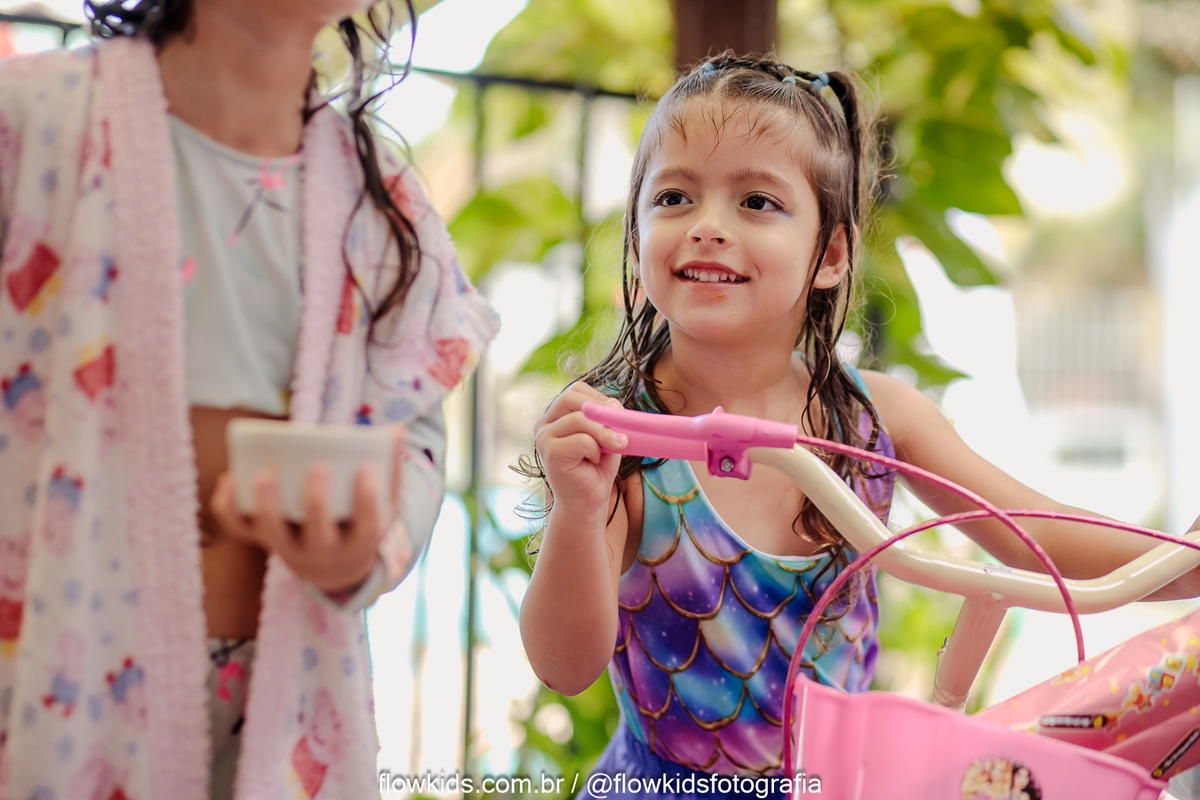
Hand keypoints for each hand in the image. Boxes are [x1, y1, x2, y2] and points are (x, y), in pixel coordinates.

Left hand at [210, 426, 405, 593]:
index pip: (367, 528)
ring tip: (265, 474)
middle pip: (318, 536)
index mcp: (360, 543)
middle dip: (317, 503)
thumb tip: (399, 429)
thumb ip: (392, 470)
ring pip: (274, 535)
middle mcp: (323, 552)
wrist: (334, 567)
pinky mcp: (263, 540)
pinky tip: (230, 479)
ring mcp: (290, 549)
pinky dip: (228, 507)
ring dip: (267, 506)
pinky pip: (239, 530)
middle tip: (318, 467)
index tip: (366, 470)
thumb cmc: (360, 524)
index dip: (367, 501)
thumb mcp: (384, 506)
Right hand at [534, 383, 627, 511]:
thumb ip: (607, 418)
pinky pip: (582, 440)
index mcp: (556, 415)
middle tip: (620, 430)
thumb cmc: (596, 469)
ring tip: (610, 449)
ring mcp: (544, 437)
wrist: (587, 502)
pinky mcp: (550, 452)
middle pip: (572, 397)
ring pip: (579, 418)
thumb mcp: (606, 436)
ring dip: (603, 434)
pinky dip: (595, 449)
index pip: (575, 390)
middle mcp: (545, 423)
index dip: (599, 398)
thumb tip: (615, 404)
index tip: (616, 415)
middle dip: (601, 411)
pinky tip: (592, 462)